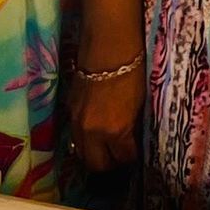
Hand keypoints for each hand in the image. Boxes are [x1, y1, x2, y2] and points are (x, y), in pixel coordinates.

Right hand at [68, 58, 144, 172]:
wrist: (108, 45)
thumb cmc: (133, 71)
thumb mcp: (140, 104)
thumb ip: (132, 127)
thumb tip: (132, 141)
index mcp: (115, 130)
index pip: (123, 158)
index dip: (131, 158)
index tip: (135, 154)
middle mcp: (92, 131)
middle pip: (97, 164)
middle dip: (110, 163)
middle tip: (119, 156)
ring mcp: (77, 121)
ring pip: (81, 152)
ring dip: (94, 153)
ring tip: (106, 147)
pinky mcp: (69, 109)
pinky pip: (75, 135)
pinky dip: (85, 138)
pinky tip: (94, 131)